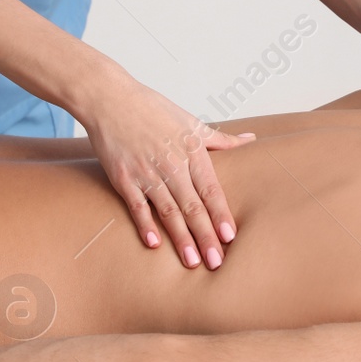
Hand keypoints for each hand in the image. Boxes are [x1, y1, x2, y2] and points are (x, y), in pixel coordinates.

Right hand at [78, 71, 255, 269]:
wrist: (110, 99)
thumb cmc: (151, 109)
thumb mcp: (190, 122)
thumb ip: (219, 139)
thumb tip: (250, 140)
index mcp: (191, 151)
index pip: (211, 189)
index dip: (221, 214)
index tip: (230, 236)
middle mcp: (171, 164)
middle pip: (192, 206)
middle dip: (205, 236)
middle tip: (217, 262)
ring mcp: (146, 172)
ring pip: (168, 211)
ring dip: (181, 238)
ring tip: (192, 262)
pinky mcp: (124, 178)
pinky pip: (137, 206)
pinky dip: (146, 225)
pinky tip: (155, 244)